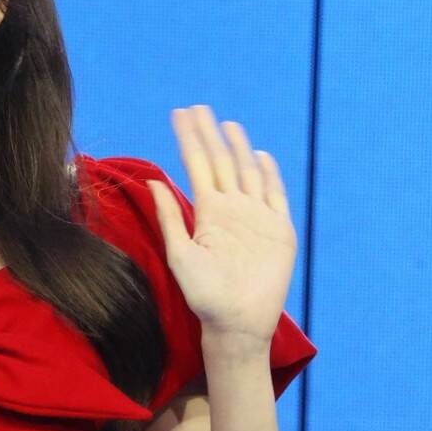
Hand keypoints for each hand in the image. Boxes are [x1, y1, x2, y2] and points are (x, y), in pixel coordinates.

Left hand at [146, 106, 297, 344]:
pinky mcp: (279, 229)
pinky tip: (260, 156)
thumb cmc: (205, 296)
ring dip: (239, 148)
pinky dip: (270, 175)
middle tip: (198, 107)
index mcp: (208, 213)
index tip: (179, 114)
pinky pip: (276, 196)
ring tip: (228, 124)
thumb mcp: (181, 255)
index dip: (189, 139)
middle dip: (210, 135)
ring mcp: (256, 217)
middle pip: (221, 161)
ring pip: (248, 172)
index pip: (197, 166)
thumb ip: (170, 218)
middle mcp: (232, 210)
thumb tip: (152, 181)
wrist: (237, 323)